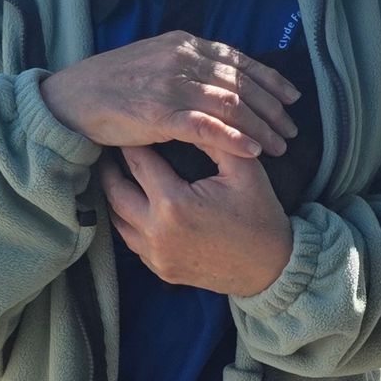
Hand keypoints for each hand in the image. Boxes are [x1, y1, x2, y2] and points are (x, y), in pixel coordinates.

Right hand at [42, 33, 298, 163]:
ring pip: (231, 106)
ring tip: (279, 146)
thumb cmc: (111, 85)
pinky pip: (207, 127)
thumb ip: (185, 66)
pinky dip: (234, 139)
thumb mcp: (153, 61)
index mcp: (184, 43)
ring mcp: (172, 86)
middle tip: (291, 130)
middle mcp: (182, 59)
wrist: (72, 97)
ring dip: (261, 127)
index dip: (269, 79)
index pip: (238, 59)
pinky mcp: (160, 114)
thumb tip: (217, 79)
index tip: (291, 97)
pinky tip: (253, 151)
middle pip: (241, 84)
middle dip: (272, 109)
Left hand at [100, 144, 293, 295]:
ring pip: (117, 220)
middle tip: (108, 149)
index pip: (138, 161)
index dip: (132, 141)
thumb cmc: (260, 215)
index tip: (127, 127)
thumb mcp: (244, 170)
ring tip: (116, 174)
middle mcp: (156, 232)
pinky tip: (133, 205)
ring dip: (115, 196)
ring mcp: (155, 255)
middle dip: (110, 168)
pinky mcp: (160, 269)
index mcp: (174, 203)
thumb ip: (216, 138)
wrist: (271, 269)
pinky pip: (132, 242)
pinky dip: (128, 222)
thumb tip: (192, 112)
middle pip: (115, 191)